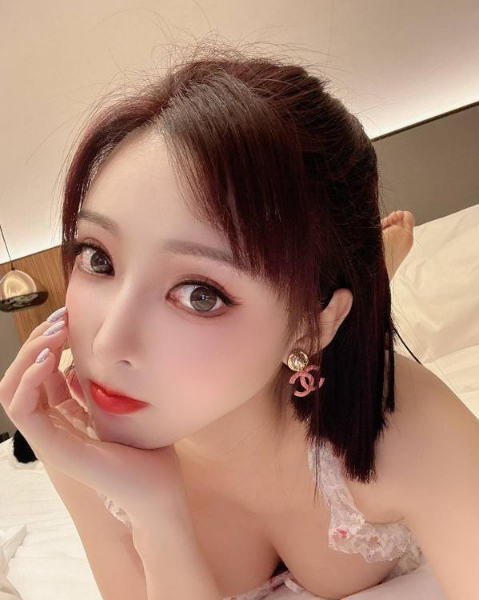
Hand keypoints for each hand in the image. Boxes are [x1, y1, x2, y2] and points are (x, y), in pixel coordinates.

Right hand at [0, 310, 189, 524]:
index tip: (69, 318)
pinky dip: (27, 378)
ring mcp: (49, 437)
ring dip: (28, 354)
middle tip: (61, 318)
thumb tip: (90, 355)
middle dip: (37, 340)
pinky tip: (48, 358)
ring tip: (54, 334)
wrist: (158, 490)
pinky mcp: (52, 447)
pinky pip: (21, 408)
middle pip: (22, 375)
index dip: (49, 342)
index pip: (40, 372)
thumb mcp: (120, 405)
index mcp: (66, 414)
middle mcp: (52, 424)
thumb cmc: (146, 450)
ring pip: (11, 388)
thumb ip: (101, 384)